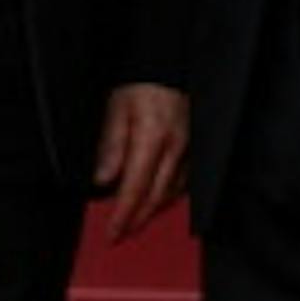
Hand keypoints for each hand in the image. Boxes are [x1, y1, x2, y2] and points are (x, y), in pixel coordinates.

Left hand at [91, 82, 187, 242]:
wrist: (167, 65)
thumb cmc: (138, 84)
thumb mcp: (115, 108)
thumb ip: (111, 145)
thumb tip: (103, 180)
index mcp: (153, 138)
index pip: (136, 188)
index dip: (124, 214)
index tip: (112, 232)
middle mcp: (176, 149)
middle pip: (157, 197)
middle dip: (138, 220)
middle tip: (121, 235)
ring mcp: (190, 150)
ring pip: (173, 192)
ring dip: (153, 211)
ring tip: (134, 222)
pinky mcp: (196, 149)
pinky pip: (184, 182)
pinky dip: (168, 195)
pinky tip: (157, 200)